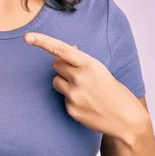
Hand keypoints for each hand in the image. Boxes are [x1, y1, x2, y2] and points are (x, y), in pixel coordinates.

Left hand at [24, 33, 148, 143]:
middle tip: (78, 75)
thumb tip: (66, 49)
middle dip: (63, 67)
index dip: (43, 41)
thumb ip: (81, 61)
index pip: (61, 49)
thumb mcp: (101, 70)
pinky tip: (85, 103)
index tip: (28, 37)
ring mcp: (74, 95)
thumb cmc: (113, 90)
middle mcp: (80, 78)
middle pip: (56, 64)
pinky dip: (70, 98)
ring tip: (83, 90)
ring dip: (64, 82)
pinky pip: (62, 97)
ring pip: (56, 80)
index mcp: (89, 64)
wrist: (126, 118)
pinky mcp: (70, 109)